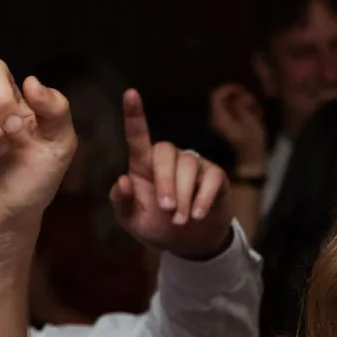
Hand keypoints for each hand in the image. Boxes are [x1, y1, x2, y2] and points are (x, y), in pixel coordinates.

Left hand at [110, 88, 230, 258]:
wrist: (189, 243)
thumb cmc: (156, 226)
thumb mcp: (132, 221)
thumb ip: (122, 203)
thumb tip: (123, 180)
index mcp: (143, 165)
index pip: (138, 136)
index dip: (134, 115)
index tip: (130, 93)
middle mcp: (168, 160)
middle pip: (165, 152)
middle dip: (165, 181)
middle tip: (166, 210)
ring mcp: (193, 166)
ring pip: (188, 165)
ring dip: (184, 195)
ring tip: (181, 220)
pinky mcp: (215, 176)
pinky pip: (211, 177)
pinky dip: (203, 197)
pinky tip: (198, 215)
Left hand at [206, 82, 269, 172]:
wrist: (251, 163)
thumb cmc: (252, 142)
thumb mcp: (249, 119)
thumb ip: (241, 104)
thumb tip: (238, 97)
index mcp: (219, 117)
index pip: (216, 95)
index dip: (229, 88)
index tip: (241, 89)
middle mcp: (216, 121)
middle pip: (224, 100)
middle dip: (240, 98)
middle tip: (254, 103)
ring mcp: (221, 126)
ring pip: (230, 107)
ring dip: (244, 106)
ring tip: (258, 112)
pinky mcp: (228, 130)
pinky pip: (233, 115)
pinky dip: (243, 113)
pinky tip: (255, 117)